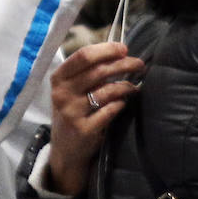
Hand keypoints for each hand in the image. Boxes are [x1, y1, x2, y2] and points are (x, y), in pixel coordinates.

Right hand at [47, 41, 144, 195]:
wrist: (65, 149)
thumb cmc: (72, 111)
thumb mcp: (70, 89)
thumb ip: (87, 72)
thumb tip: (119, 53)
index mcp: (58, 78)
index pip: (84, 55)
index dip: (106, 49)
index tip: (123, 49)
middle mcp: (62, 93)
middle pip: (99, 70)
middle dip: (124, 64)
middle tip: (139, 64)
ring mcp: (71, 112)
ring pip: (107, 90)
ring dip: (126, 86)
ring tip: (133, 86)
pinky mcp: (83, 129)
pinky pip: (110, 110)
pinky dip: (120, 104)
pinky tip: (124, 103)